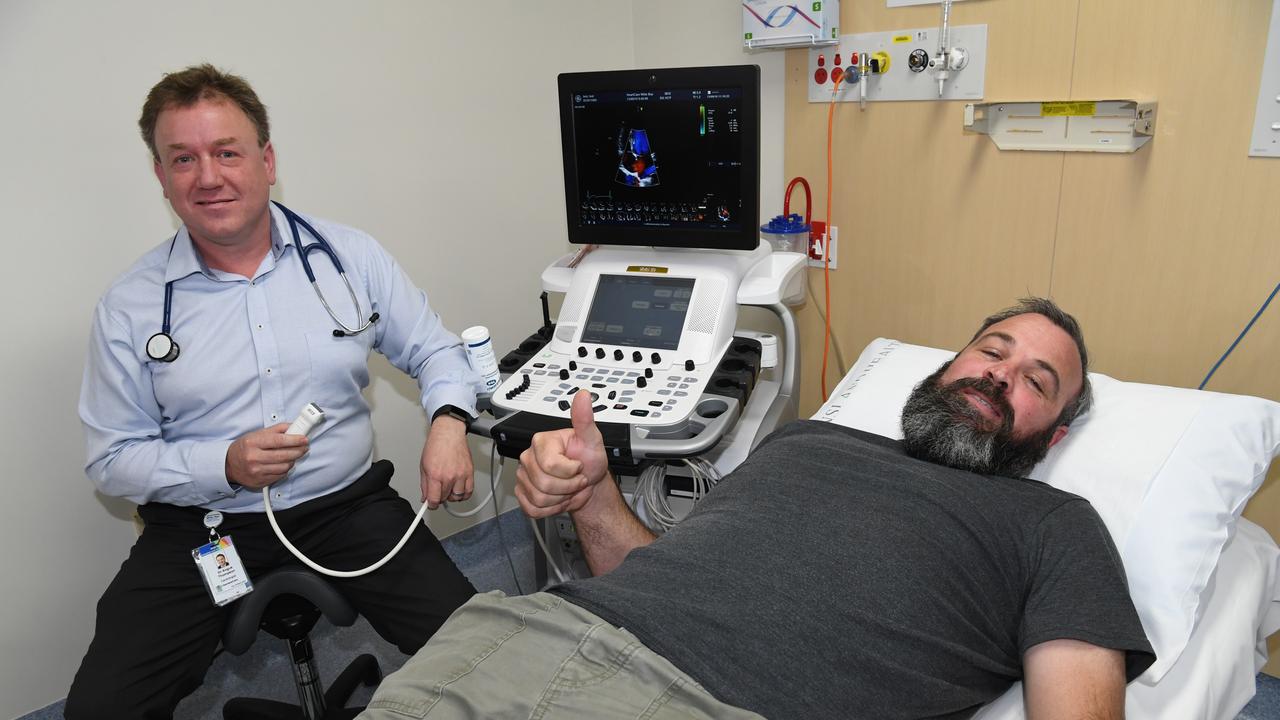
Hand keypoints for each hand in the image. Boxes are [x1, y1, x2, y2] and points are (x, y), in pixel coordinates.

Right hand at [225, 424, 309, 488]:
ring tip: (293, 455)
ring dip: (293, 461)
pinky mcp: (259, 481)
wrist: (229, 464)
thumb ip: (277, 429)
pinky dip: (285, 469)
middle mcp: (253, 458)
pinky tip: (284, 464)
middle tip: (304, 447)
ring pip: (284, 467)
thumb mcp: (257, 434)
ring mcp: (256, 471)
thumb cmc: (245, 447)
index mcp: (253, 443)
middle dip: (298, 451)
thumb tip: (294, 427)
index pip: (279, 441)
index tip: (304, 439)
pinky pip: (280, 476)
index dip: (294, 440)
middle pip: (283, 455)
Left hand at [421, 414, 473, 508]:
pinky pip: (469, 491)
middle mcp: (449, 476)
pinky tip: (458, 490)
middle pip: (444, 498)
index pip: (434, 499)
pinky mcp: (469, 472)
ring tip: (448, 490)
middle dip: (439, 497)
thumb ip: (424, 484)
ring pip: (457, 497)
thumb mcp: (423, 465)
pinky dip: (464, 494)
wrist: (449, 433)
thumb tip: (425, 497)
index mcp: (435, 475)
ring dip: (451, 496)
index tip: (431, 504)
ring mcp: (460, 475)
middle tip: (438, 492)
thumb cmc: (436, 445)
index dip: (431, 504)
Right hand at [515, 390, 608, 518]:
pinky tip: (557, 498)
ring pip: (539, 498)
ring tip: (568, 488)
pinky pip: (532, 509)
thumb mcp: (592, 440)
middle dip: (568, 487)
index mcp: (541, 442)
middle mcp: (528, 457)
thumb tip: (583, 396)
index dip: (571, 472)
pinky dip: (550, 509)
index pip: (551, 465)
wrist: (587, 483)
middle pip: (544, 484)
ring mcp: (522, 476)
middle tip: (576, 479)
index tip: (579, 466)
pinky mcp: (521, 493)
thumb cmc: (588, 461)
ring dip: (561, 498)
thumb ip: (585, 419)